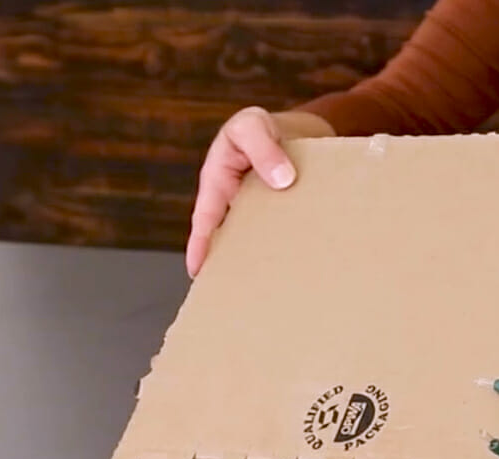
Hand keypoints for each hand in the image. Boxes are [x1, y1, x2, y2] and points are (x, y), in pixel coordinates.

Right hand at [187, 108, 331, 276]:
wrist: (293, 132)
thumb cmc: (262, 128)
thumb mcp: (254, 125)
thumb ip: (263, 148)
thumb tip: (283, 181)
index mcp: (218, 184)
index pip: (207, 219)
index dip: (201, 244)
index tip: (198, 269)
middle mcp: (236, 207)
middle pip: (230, 240)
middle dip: (231, 264)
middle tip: (234, 293)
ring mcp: (261, 217)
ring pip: (258, 244)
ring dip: (263, 263)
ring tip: (270, 291)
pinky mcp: (284, 221)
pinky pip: (283, 239)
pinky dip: (288, 252)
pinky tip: (301, 269)